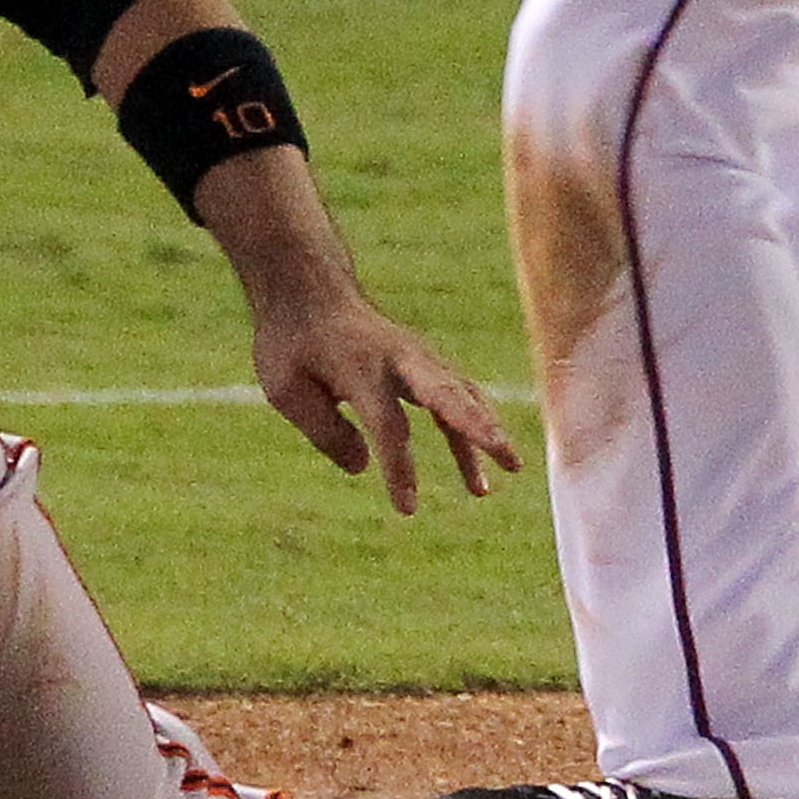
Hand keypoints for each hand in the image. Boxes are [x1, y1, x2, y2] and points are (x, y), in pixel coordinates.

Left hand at [251, 292, 523, 514]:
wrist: (308, 290)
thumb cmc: (292, 342)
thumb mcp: (286, 388)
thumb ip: (326, 431)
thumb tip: (364, 466)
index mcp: (359, 368)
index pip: (388, 425)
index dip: (400, 468)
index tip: (407, 508)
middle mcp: (397, 359)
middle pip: (445, 394)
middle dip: (477, 426)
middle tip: (506, 454)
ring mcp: (416, 357)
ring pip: (460, 394)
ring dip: (486, 430)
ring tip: (511, 468)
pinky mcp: (424, 363)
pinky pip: (456, 396)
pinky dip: (472, 428)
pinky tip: (478, 474)